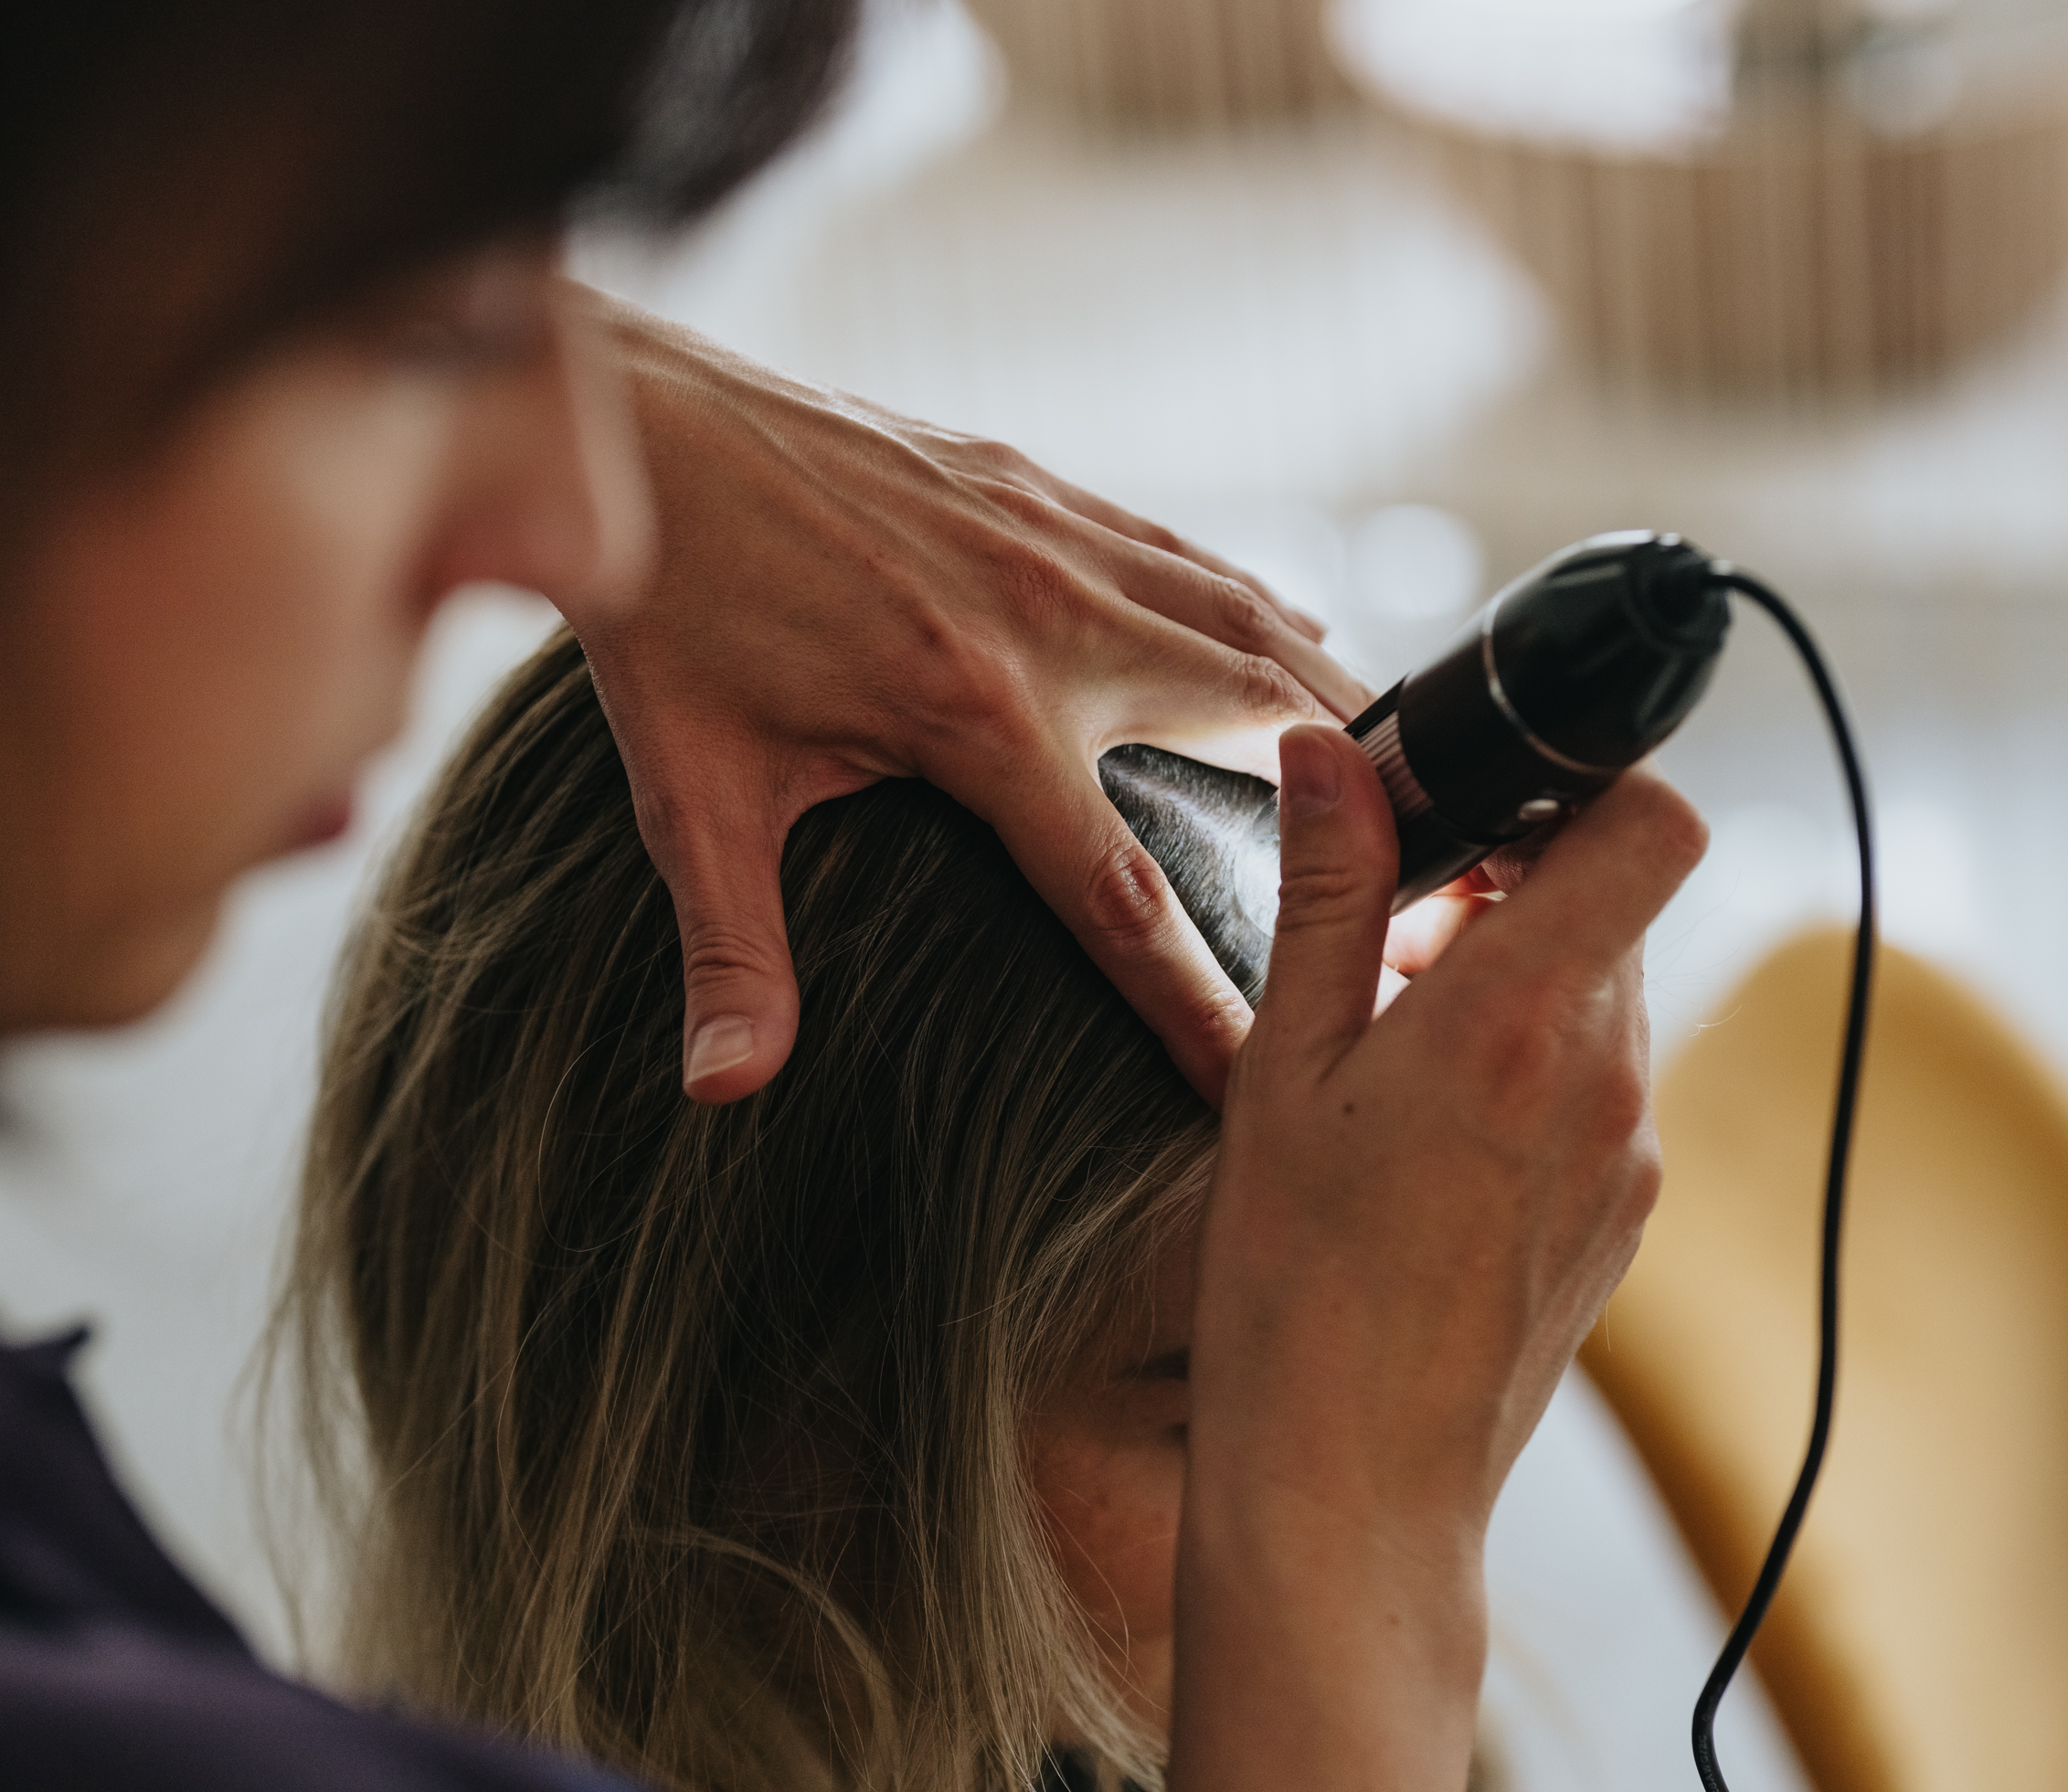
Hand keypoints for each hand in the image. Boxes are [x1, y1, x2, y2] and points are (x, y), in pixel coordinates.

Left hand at [559, 292, 1365, 1106]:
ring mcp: (1053, 537)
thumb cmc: (666, 614)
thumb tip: (728, 1089)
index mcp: (974, 715)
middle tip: (1425, 895)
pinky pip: (1189, 553)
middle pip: (1255, 726)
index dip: (1203, 1002)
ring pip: (1246, 622)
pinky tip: (1300, 639)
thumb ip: (733, 949)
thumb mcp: (690, 794)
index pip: (1124, 893)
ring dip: (1332, 698)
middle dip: (1351, 815)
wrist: (641, 426)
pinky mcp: (1038, 484)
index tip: (1268, 1081)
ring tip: (1407, 774)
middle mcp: (1046, 619)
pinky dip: (1258, 605)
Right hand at [1105, 727, 1700, 1791]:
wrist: (1354, 1491)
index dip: (1589, 773)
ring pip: (1604, 995)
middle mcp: (1607, 1079)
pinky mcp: (1624, 1218)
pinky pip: (1596, 1089)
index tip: (1483, 792)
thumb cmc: (1292, 1289)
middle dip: (1517, 878)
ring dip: (1516, 974)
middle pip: (1619, 900)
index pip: (1652, 821)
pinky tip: (1423, 1132)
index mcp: (1522, 1019)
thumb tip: (1336, 754)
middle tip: (1395, 924)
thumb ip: (1333, 895)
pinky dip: (1527, 1067)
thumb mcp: (1282, 1068)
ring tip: (1390, 1041)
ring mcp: (1629, 1155)